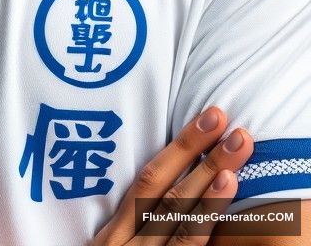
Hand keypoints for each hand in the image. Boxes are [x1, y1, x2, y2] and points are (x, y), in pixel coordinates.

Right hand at [90, 104, 253, 244]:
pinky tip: (226, 192)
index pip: (147, 181)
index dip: (179, 149)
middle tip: (224, 118)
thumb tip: (172, 180)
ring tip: (236, 149)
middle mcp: (125, 241)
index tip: (209, 118)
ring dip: (210, 180)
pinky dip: (206, 220)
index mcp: (113, 232)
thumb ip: (134, 226)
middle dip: (195, 152)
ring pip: (177, 215)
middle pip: (162, 190)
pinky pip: (187, 245)